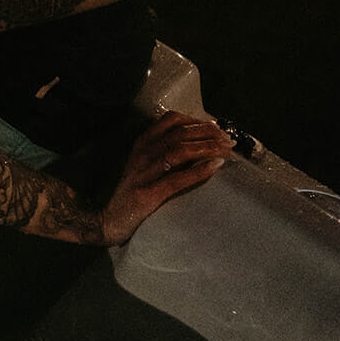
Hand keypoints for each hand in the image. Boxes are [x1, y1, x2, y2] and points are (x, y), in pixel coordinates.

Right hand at [100, 112, 233, 246]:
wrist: (111, 220)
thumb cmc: (134, 192)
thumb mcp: (146, 165)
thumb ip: (166, 153)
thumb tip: (200, 145)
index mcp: (142, 143)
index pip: (170, 120)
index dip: (196, 120)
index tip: (215, 126)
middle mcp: (142, 153)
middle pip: (179, 134)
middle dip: (207, 134)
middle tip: (228, 139)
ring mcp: (144, 173)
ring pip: (179, 151)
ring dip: (207, 148)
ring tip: (226, 149)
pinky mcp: (147, 194)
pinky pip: (177, 179)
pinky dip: (198, 171)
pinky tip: (215, 166)